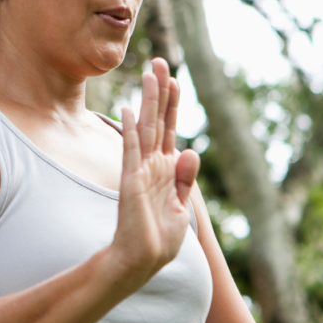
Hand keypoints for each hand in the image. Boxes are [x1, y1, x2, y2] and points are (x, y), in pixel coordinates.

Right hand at [112, 59, 199, 282]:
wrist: (142, 261)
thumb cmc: (160, 239)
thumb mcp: (181, 206)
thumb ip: (186, 179)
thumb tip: (191, 149)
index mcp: (165, 170)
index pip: (169, 129)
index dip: (173, 104)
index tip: (174, 78)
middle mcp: (152, 165)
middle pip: (157, 120)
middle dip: (160, 91)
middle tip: (159, 61)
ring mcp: (140, 171)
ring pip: (146, 128)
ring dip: (149, 101)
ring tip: (150, 73)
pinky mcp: (131, 181)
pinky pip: (131, 151)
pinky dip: (132, 131)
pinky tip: (132, 110)